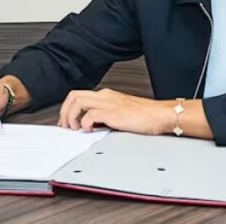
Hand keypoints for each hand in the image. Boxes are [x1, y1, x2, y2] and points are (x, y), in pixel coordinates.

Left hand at [57, 88, 171, 134]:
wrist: (161, 114)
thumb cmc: (146, 115)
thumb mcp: (121, 113)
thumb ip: (106, 116)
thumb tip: (93, 126)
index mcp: (106, 95)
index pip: (79, 96)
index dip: (68, 109)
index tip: (66, 122)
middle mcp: (105, 96)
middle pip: (74, 96)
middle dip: (64, 111)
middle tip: (66, 126)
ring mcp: (108, 103)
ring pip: (77, 102)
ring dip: (71, 116)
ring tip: (75, 129)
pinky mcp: (113, 113)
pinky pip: (89, 115)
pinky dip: (84, 123)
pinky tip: (89, 130)